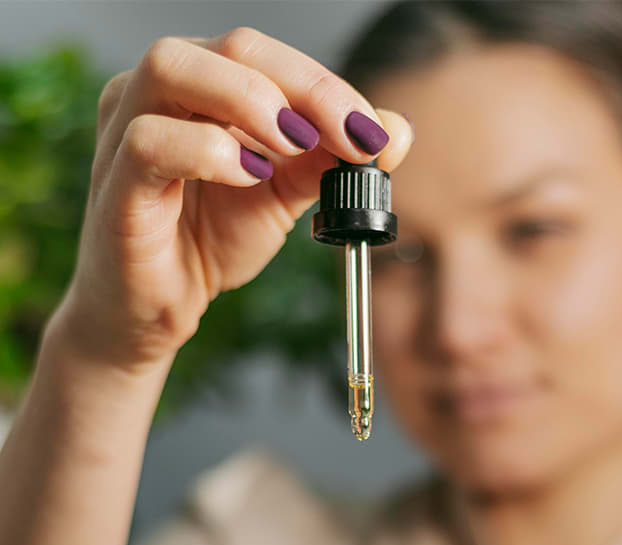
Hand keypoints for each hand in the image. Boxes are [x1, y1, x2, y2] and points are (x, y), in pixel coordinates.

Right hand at [54, 27, 411, 370]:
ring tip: (295, 146)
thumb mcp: (281, 196)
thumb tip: (396, 133)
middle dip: (303, 87)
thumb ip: (329, 162)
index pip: (267, 56)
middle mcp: (159, 92)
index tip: (374, 133)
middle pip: (230, 47)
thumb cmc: (206, 242)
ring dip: (249, 100)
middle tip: (350, 136)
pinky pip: (149, 142)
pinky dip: (206, 150)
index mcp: (202, 84)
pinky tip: (248, 176)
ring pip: (172, 68)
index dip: (327, 87)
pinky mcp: (115, 184)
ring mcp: (126, 131)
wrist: (158, 311)